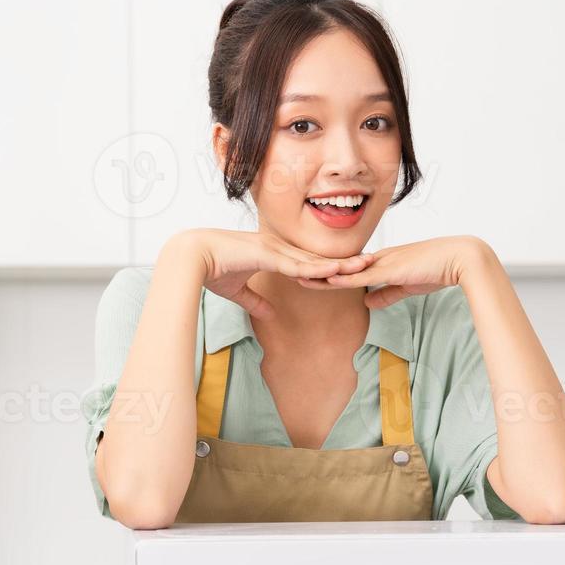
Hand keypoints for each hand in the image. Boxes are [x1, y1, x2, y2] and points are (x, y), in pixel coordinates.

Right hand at [172, 229, 376, 318]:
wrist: (192, 256)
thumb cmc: (210, 270)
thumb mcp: (237, 292)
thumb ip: (255, 302)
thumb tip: (269, 316)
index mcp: (272, 253)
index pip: (307, 260)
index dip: (329, 265)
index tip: (350, 269)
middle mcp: (277, 247)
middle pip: (317, 257)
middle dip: (344, 262)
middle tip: (372, 263)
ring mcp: (274, 249)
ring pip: (313, 259)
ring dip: (339, 264)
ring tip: (364, 266)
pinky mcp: (268, 254)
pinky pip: (297, 264)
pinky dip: (317, 268)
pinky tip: (336, 272)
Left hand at [308, 235, 498, 307]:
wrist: (458, 260)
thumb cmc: (437, 270)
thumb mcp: (406, 285)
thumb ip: (386, 294)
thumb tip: (367, 302)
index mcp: (379, 262)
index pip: (347, 268)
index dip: (326, 271)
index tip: (307, 273)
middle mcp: (376, 259)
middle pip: (339, 266)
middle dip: (314, 269)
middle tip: (290, 270)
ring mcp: (380, 262)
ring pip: (343, 270)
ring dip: (320, 274)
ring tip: (295, 275)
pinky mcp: (388, 270)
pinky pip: (358, 276)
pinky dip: (340, 279)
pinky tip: (324, 280)